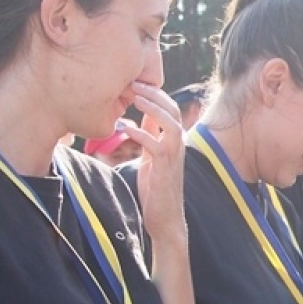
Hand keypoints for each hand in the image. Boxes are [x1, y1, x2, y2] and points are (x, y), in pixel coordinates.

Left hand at [120, 83, 185, 249]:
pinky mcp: (165, 169)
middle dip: (154, 94)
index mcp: (174, 142)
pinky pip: (156, 145)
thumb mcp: (151, 158)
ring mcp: (173, 157)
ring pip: (170, 123)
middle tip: (134, 83)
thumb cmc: (156, 191)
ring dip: (153, 108)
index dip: (155, 94)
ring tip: (136, 97)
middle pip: (173, 110)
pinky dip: (141, 134)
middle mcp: (177, 146)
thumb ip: (150, 138)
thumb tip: (140, 118)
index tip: (135, 83)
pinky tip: (125, 128)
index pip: (170, 109)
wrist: (166, 220)